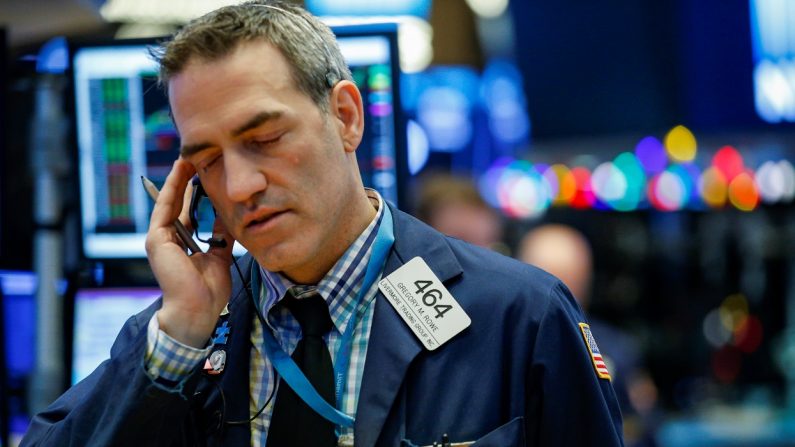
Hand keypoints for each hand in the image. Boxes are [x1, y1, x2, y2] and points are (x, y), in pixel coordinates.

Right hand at [145, 159, 234, 347]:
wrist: (198, 310)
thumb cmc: (209, 290)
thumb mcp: (220, 254)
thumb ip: (221, 234)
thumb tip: (229, 213)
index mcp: (182, 243)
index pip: (189, 211)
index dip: (196, 192)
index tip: (206, 173)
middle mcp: (169, 238)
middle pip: (179, 202)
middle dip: (188, 180)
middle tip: (198, 157)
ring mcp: (160, 238)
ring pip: (171, 200)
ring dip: (179, 178)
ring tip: (188, 156)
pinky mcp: (156, 239)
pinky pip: (165, 207)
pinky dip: (172, 187)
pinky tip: (180, 170)